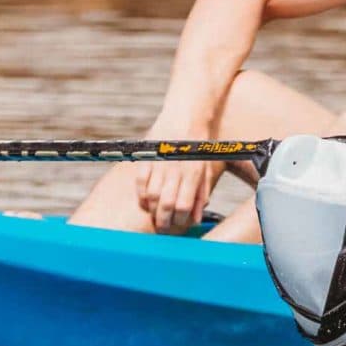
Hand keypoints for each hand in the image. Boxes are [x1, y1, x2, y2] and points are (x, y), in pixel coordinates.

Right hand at [136, 115, 225, 233]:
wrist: (186, 116)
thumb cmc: (199, 146)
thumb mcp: (206, 169)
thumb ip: (200, 194)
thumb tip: (195, 218)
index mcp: (193, 173)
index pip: (183, 206)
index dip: (179, 221)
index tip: (178, 227)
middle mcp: (176, 170)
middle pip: (165, 205)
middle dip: (163, 222)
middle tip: (163, 229)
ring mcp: (159, 164)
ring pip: (151, 196)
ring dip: (152, 211)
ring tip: (155, 216)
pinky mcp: (147, 158)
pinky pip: (140, 182)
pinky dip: (141, 195)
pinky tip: (146, 201)